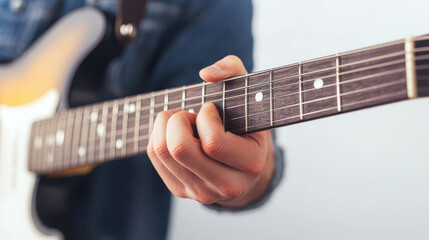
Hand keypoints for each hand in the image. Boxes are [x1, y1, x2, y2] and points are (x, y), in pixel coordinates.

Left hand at [147, 55, 274, 206]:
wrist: (244, 163)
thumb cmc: (245, 123)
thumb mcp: (248, 94)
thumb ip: (233, 70)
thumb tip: (206, 74)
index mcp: (251, 164)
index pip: (213, 142)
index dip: (206, 116)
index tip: (211, 109)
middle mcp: (228, 185)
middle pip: (180, 149)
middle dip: (178, 120)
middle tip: (189, 114)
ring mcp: (203, 192)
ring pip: (163, 152)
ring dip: (165, 125)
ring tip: (183, 121)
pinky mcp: (182, 191)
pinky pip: (155, 156)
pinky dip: (158, 135)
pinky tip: (176, 133)